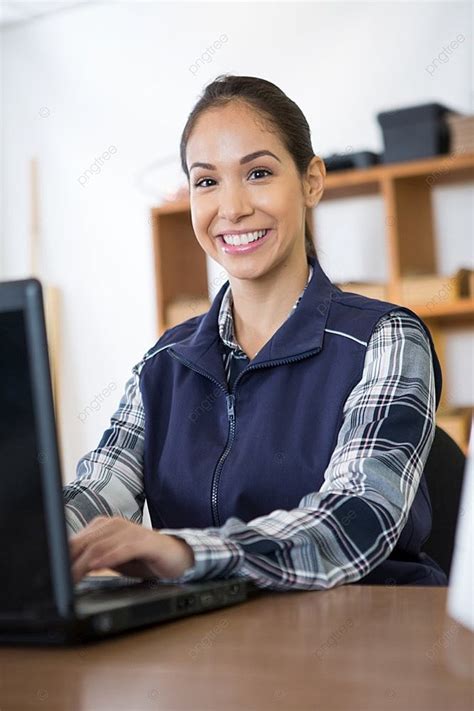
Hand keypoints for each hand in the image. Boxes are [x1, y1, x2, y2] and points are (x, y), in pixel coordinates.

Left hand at [69, 516, 194, 583]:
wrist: (175, 556)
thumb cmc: (141, 558)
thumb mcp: (111, 559)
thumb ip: (90, 559)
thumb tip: (64, 570)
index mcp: (103, 526)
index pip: (76, 541)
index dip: (63, 558)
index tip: (54, 576)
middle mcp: (115, 524)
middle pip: (85, 543)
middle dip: (70, 563)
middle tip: (60, 582)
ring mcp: (131, 531)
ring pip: (101, 546)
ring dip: (84, 564)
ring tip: (73, 578)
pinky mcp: (146, 542)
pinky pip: (124, 548)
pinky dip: (109, 557)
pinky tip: (98, 565)